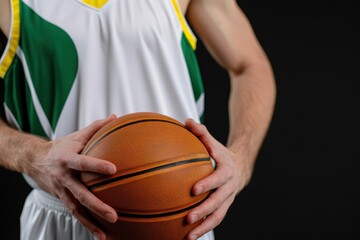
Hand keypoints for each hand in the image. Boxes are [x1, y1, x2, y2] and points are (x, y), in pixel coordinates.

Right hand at [23, 115, 117, 239]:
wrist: (34, 159)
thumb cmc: (61, 146)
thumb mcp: (76, 135)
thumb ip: (96, 127)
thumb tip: (115, 117)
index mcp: (67, 158)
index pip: (83, 162)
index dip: (97, 166)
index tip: (113, 170)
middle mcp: (63, 177)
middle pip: (80, 193)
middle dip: (97, 205)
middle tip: (114, 215)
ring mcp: (61, 190)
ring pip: (76, 209)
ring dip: (90, 222)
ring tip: (105, 233)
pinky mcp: (61, 198)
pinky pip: (74, 213)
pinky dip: (86, 223)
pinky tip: (99, 232)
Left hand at [185, 118, 253, 239]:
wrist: (240, 166)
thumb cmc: (220, 153)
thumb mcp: (213, 142)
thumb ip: (201, 132)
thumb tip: (186, 121)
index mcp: (227, 170)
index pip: (218, 178)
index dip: (208, 184)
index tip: (193, 190)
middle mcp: (229, 187)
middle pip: (219, 201)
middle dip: (204, 210)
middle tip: (188, 217)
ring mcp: (228, 199)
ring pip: (218, 215)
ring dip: (204, 227)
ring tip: (188, 237)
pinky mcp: (224, 207)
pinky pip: (216, 220)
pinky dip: (204, 228)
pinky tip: (189, 236)